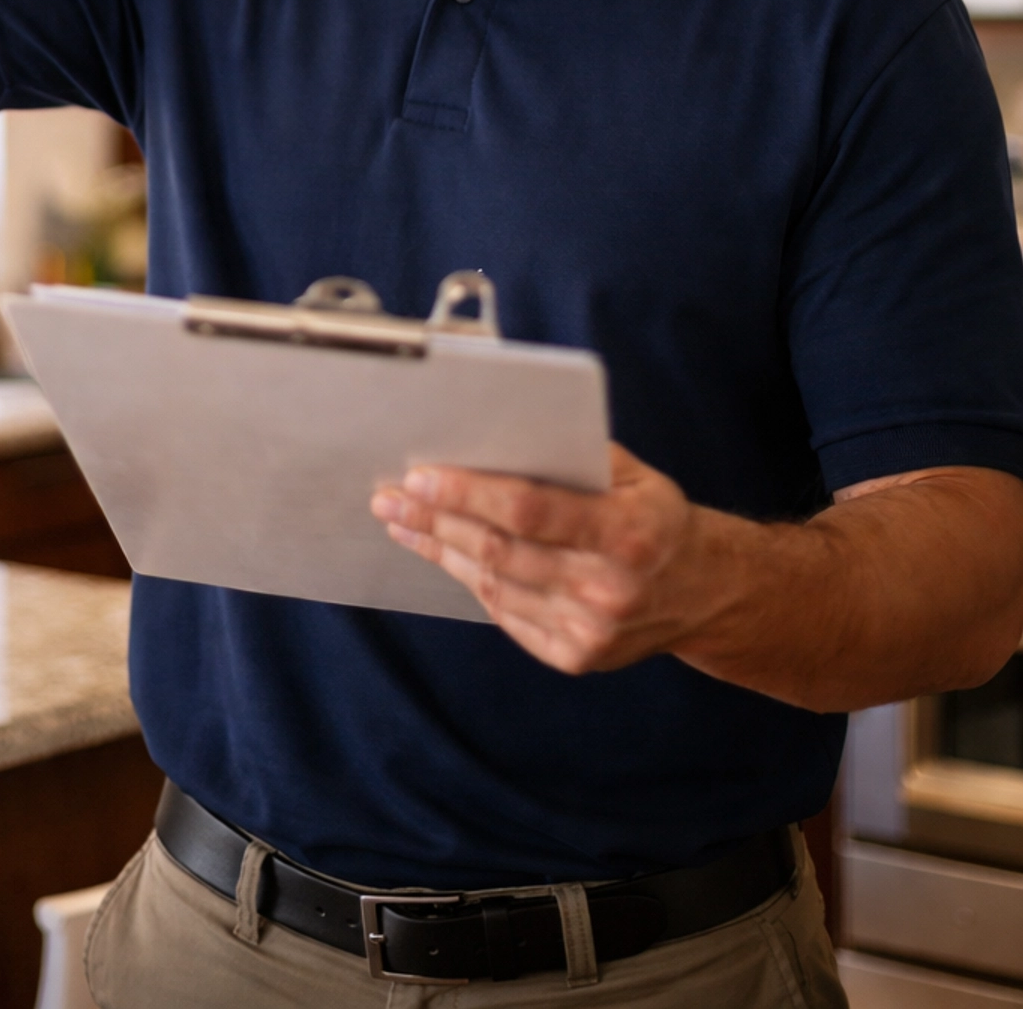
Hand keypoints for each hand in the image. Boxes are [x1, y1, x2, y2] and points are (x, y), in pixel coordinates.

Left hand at [370, 444, 719, 673]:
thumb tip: (492, 435)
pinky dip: (471, 581)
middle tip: (389, 496)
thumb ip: (572, 456)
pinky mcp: (576, 656)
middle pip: (500, 550)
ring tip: (402, 522)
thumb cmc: (655, 518)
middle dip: (435, 519)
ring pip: (494, 585)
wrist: (703, 593)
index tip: (420, 474)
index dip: (468, 492)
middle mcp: (608, 586)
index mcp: (626, 531)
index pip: (528, 509)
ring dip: (441, 550)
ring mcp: (591, 629)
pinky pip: (507, 614)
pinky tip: (444, 554)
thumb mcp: (632, 474)